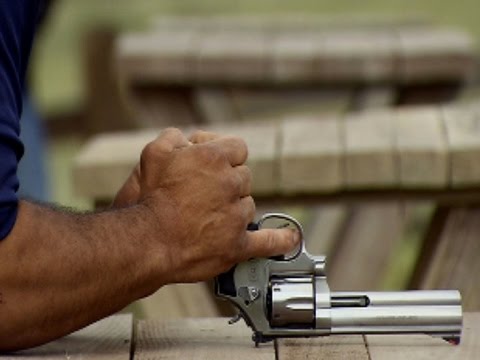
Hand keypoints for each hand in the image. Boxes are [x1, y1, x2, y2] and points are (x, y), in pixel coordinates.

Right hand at [115, 128, 298, 284]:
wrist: (147, 242)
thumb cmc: (148, 198)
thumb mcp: (154, 153)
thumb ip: (176, 137)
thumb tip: (187, 138)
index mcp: (214, 158)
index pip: (237, 147)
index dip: (222, 153)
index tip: (208, 163)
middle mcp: (230, 183)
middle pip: (243, 176)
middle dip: (225, 182)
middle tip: (200, 194)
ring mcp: (237, 216)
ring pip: (247, 205)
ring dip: (234, 208)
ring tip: (206, 218)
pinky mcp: (237, 244)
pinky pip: (267, 242)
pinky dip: (281, 240)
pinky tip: (289, 238)